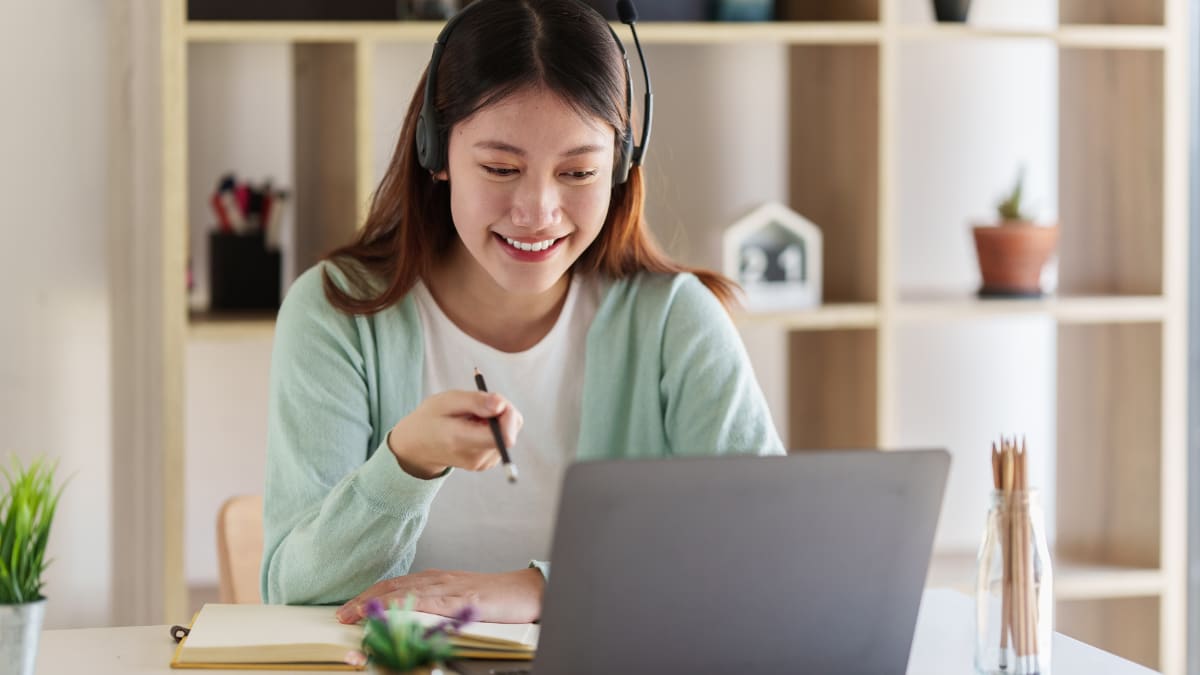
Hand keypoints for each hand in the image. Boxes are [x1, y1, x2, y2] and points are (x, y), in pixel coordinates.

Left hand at [335, 567, 544, 623]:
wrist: (528, 590)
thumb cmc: (497, 598)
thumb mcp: (461, 600)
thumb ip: (438, 606)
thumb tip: (411, 620)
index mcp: (437, 580)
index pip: (395, 585)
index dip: (370, 596)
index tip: (349, 609)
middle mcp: (439, 580)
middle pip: (394, 587)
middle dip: (365, 600)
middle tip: (341, 614)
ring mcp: (450, 588)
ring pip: (406, 592)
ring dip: (376, 604)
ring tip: (355, 615)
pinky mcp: (464, 599)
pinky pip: (430, 603)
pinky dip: (408, 607)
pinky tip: (393, 613)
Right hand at [388, 390, 523, 478]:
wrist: (416, 446)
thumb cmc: (430, 419)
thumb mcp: (446, 401)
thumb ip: (475, 401)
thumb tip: (501, 405)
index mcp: (462, 442)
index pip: (505, 436)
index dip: (508, 414)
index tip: (495, 400)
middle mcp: (476, 458)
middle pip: (510, 433)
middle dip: (502, 412)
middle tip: (481, 403)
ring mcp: (482, 463)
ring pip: (508, 434)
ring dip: (497, 419)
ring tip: (472, 416)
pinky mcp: (486, 463)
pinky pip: (502, 439)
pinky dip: (494, 427)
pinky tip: (475, 425)